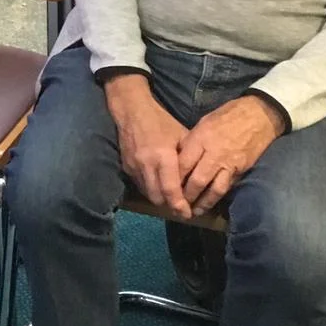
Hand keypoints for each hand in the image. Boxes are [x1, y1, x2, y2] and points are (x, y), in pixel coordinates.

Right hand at [104, 73, 191, 218]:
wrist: (132, 111)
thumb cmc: (161, 121)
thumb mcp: (181, 136)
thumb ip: (188, 158)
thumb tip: (198, 177)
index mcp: (163, 156)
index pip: (171, 190)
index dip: (179, 205)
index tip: (188, 214)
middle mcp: (147, 165)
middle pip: (158, 198)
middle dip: (170, 206)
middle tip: (181, 208)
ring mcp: (134, 167)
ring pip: (148, 194)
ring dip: (160, 199)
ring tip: (171, 198)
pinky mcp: (126, 167)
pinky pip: (140, 186)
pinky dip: (150, 189)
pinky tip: (158, 185)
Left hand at [177, 95, 284, 213]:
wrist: (259, 116)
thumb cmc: (228, 115)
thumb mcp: (204, 122)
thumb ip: (192, 141)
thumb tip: (179, 157)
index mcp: (201, 139)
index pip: (183, 164)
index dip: (173, 179)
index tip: (166, 188)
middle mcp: (213, 154)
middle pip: (196, 181)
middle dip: (186, 196)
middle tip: (177, 205)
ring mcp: (229, 164)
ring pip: (213, 189)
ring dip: (202, 203)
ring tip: (193, 211)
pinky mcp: (241, 171)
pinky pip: (227, 187)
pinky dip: (217, 197)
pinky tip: (210, 203)